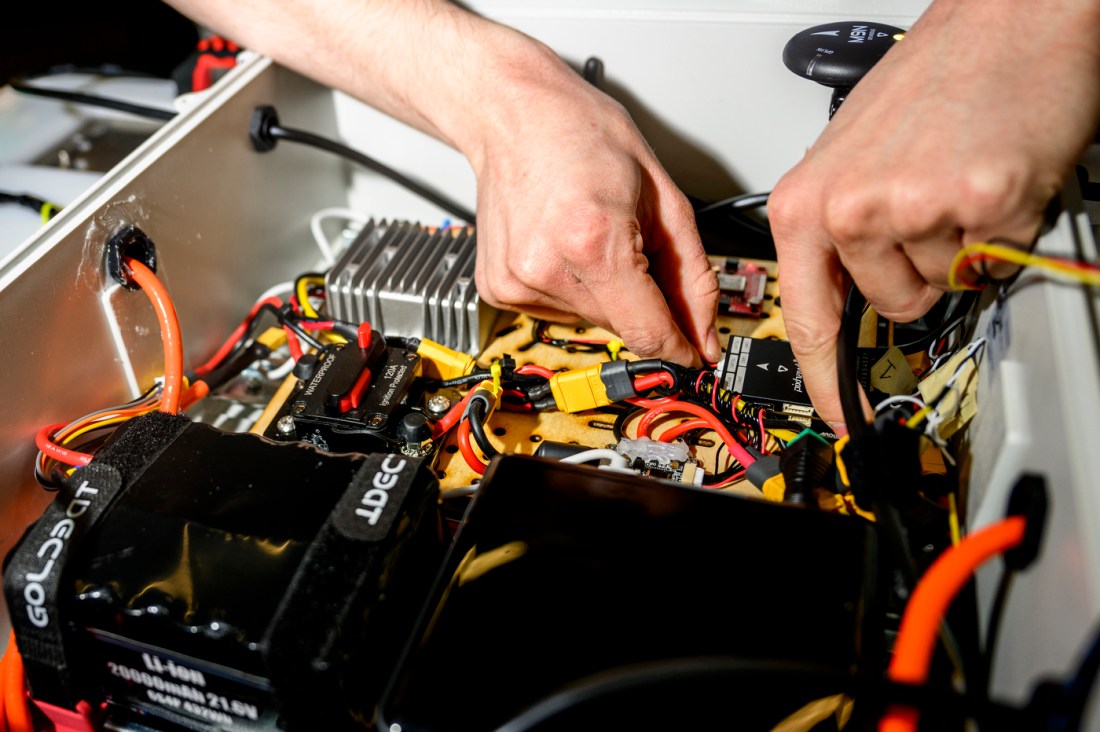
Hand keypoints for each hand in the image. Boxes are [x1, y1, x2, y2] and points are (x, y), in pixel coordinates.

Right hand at [467, 49, 719, 364]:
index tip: (694, 352)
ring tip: (590, 233)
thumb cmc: (582, 135)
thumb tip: (704, 334)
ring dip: (605, 292)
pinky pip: (556, 310)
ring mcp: (517, 282)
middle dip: (642, 301)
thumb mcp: (663, 195)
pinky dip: (571, 287)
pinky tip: (562, 244)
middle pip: (621, 326)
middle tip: (634, 246)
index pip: (647, 331)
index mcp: (593, 241)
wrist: (513, 114)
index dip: (679, 347)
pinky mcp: (499, 288)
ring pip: (590, 319)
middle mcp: (547, 268)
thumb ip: (691, 275)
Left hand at [768, 0, 1099, 429]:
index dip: (824, 378)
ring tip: (957, 179)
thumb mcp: (849, 159)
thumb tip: (844, 300)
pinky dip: (1003, 228)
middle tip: (929, 206)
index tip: (837, 413)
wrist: (1009, 18)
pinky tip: (992, 176)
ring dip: (959, 246)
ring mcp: (914, 208)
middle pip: (888, 306)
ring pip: (944, 284)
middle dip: (918, 272)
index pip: (806, 318)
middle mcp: (849, 209)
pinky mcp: (980, 203)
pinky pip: (995, 259)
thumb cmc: (933, 80)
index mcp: (804, 203)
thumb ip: (838, 232)